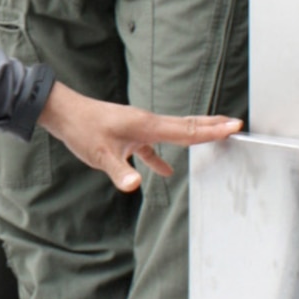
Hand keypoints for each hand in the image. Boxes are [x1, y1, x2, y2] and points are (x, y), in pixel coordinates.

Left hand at [37, 81, 242, 193]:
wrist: (63, 112)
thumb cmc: (82, 129)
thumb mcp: (100, 155)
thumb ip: (119, 172)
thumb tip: (135, 186)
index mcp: (146, 126)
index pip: (186, 130)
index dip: (212, 131)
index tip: (234, 126)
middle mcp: (146, 123)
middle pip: (186, 125)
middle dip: (211, 126)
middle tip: (236, 124)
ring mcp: (137, 127)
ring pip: (172, 132)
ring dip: (192, 135)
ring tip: (212, 137)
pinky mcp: (127, 133)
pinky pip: (151, 145)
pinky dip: (161, 156)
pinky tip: (165, 171)